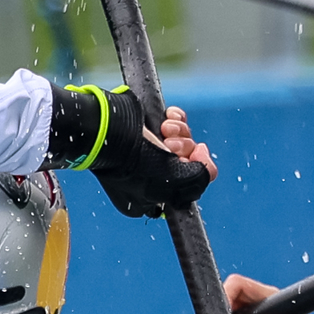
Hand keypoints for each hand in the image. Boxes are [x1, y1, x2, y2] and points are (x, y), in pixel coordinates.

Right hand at [89, 95, 215, 218]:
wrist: (109, 131)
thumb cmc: (134, 164)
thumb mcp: (170, 186)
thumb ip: (197, 182)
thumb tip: (204, 163)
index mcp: (155, 196)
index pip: (191, 183)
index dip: (199, 167)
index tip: (197, 154)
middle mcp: (154, 174)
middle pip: (189, 159)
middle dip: (185, 147)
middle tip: (170, 145)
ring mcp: (150, 149)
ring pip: (184, 137)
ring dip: (180, 131)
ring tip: (165, 130)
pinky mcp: (148, 128)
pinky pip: (176, 121)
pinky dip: (176, 118)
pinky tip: (167, 117)